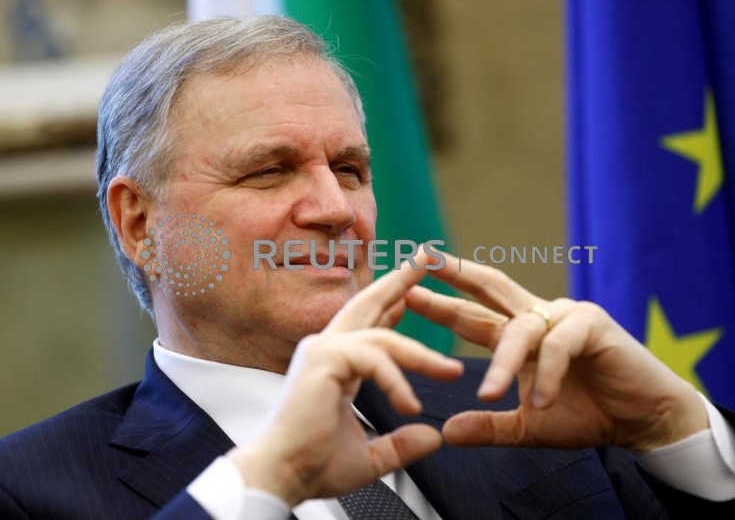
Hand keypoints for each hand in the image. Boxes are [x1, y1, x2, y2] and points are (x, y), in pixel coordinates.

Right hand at [228, 249, 463, 505]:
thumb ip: (400, 445)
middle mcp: (325, 349)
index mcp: (334, 364)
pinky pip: (374, 358)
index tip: (413, 292)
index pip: (367, 325)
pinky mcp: (324, 359)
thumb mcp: (369, 457)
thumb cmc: (313, 466)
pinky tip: (409, 405)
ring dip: (422, 353)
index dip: (392, 305)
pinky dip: (396, 380)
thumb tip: (433, 437)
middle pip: (368, 305)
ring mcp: (322, 349)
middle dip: (400, 282)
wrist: (282, 476)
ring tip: (452, 371)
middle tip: (426, 258)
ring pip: (384, 338)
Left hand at [406, 251, 707, 451]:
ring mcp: (566, 316)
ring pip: (520, 329)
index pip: (473, 313)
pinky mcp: (593, 324)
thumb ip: (490, 426)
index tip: (405, 293)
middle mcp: (539, 317)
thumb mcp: (528, 426)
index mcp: (521, 335)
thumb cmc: (588, 415)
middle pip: (491, 286)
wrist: (643, 421)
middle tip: (421, 260)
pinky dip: (546, 373)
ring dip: (503, 364)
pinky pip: (558, 345)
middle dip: (455, 273)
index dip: (441, 303)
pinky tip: (541, 401)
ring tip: (489, 395)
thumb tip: (448, 432)